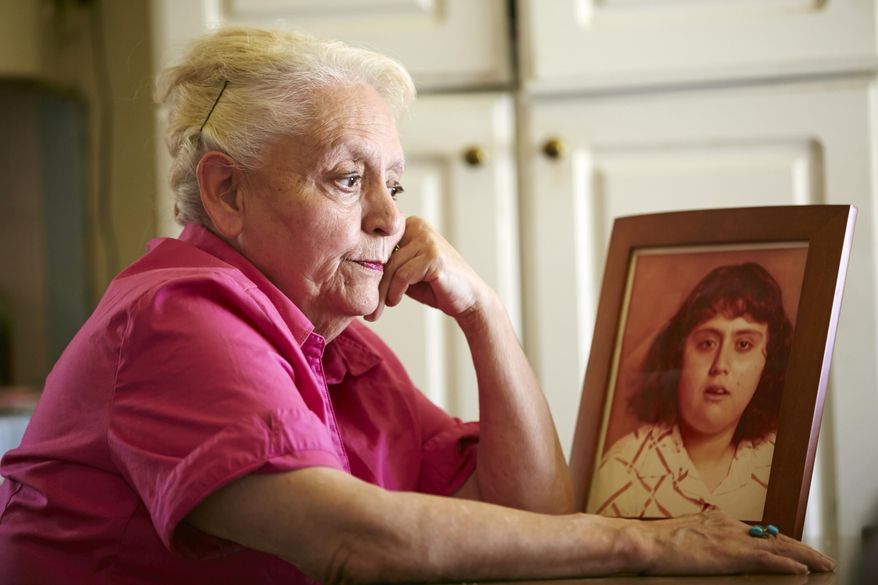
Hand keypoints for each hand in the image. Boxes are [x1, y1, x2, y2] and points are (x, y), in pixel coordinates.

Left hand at [366, 216, 491, 321]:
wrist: (468, 299)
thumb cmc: (435, 287)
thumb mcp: (406, 271)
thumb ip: (388, 264)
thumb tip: (354, 268)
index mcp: (410, 225)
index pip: (379, 245)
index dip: (370, 269)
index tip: (363, 292)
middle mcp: (418, 226)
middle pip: (383, 255)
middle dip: (375, 284)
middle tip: (369, 308)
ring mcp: (427, 239)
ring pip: (390, 267)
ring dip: (383, 293)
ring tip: (383, 307)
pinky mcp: (433, 256)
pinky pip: (402, 275)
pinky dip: (396, 291)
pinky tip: (396, 301)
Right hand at [638, 510, 834, 574]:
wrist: (645, 541)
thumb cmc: (654, 542)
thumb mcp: (682, 533)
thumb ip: (700, 535)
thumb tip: (707, 542)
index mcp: (716, 519)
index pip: (757, 531)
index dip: (779, 541)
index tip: (795, 548)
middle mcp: (728, 525)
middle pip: (773, 536)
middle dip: (800, 547)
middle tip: (821, 558)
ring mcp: (731, 538)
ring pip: (778, 546)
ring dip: (804, 556)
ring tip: (824, 564)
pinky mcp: (730, 553)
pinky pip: (767, 558)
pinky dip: (788, 564)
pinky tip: (803, 570)